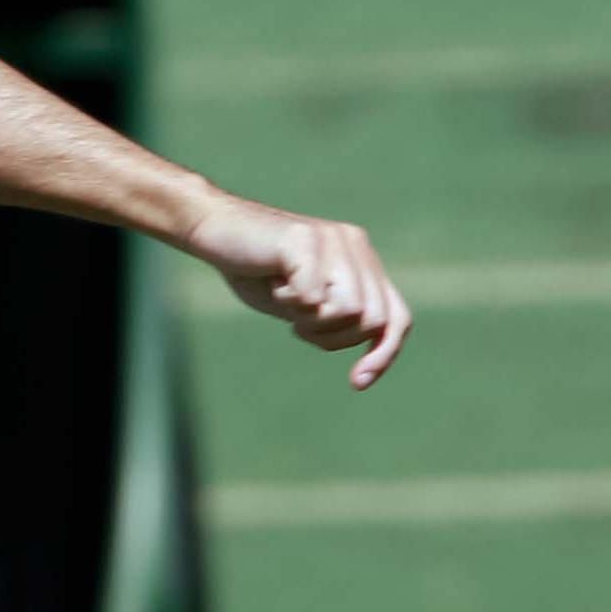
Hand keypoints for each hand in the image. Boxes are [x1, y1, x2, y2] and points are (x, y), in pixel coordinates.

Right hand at [187, 193, 410, 387]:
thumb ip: (337, 320)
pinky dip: (287, 301)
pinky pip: (312, 296)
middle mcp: (355, 244)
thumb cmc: (257, 271)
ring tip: (284, 297)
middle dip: (332, 336)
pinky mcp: (306, 239)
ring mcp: (333, 239)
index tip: (358, 382)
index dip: (385, 354)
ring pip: (349, 310)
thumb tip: (372, 356)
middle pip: (372, 320)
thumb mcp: (305, 305)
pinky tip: (272, 282)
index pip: (396, 317)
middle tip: (297, 322)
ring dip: (310, 320)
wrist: (214, 230)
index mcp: (362, 261)